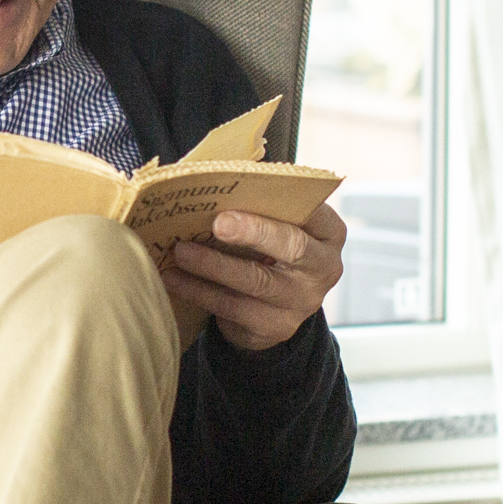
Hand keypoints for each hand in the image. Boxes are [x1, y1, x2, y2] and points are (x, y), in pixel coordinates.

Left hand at [162, 204, 346, 351]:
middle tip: (218, 223)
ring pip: (256, 281)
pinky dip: (199, 291)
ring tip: (181, 251)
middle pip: (293, 247)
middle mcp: (324, 268)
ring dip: (213, 265)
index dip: (286, 201)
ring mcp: (302, 302)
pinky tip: (174, 278)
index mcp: (328, 234)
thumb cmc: (270, 250)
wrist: (274, 308)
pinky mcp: (276, 327)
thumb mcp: (277, 225)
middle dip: (254, 232)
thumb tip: (216, 176)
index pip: (315, 212)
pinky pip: (233, 308)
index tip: (252, 189)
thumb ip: (261, 203)